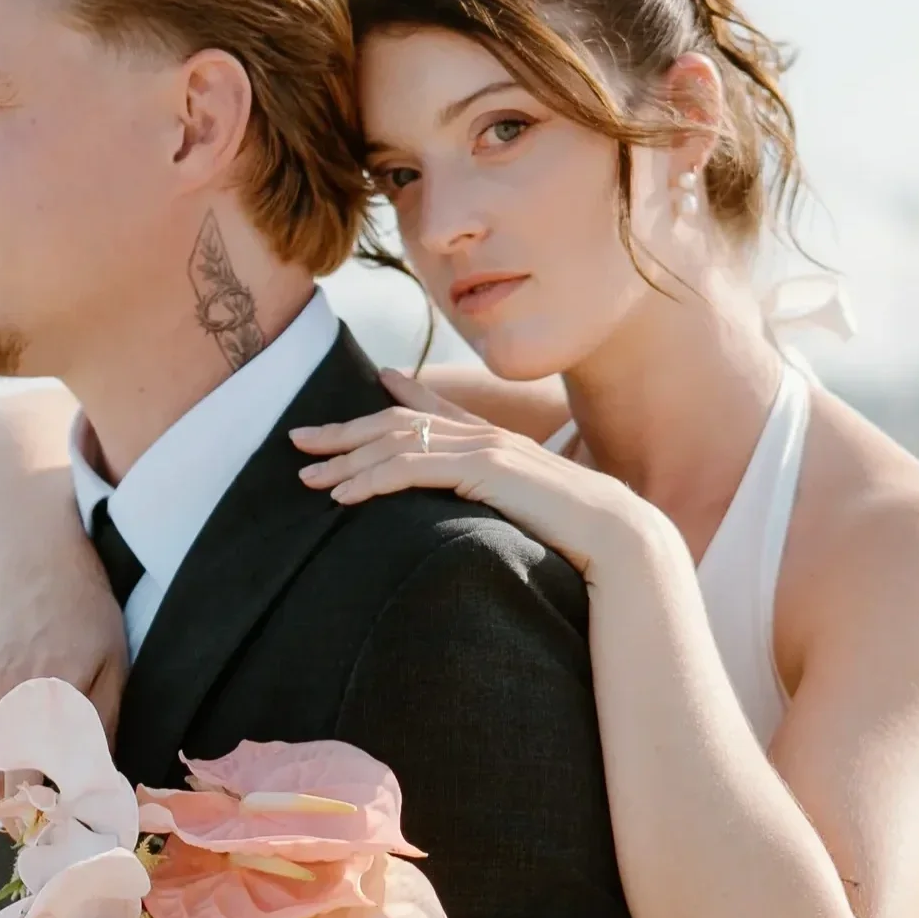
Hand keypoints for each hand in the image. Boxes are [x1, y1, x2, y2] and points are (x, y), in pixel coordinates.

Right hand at [0, 577, 127, 812]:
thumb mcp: (112, 673)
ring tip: (25, 815)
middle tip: (46, 831)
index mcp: (47, 692)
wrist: (42, 578)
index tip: (67, 831)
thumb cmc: (89, 626)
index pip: (32, 775)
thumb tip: (96, 790)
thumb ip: (99, 731)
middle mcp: (3, 695)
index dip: (45, 813)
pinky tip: (4, 787)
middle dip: (18, 818)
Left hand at [291, 368, 683, 578]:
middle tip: (300, 439)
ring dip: (347, 460)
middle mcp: (485, 435)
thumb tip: (492, 507)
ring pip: (397, 444)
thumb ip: (505, 495)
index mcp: (497, 442)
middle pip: (400, 421)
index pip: (438, 408)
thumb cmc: (579, 536)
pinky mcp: (481, 470)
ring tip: (308, 477)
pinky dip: (372, 480)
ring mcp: (483, 448)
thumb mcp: (532, 509)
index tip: (374, 381)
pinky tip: (343, 496)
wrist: (618, 536)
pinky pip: (412, 470)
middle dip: (346, 431)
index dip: (401, 394)